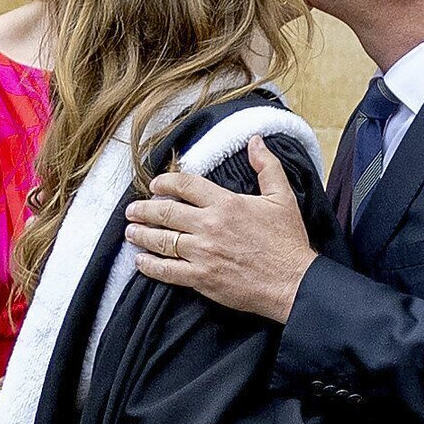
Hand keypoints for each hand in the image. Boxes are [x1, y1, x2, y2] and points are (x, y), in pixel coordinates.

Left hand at [125, 136, 316, 322]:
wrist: (293, 282)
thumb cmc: (288, 241)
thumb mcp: (283, 197)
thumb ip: (267, 166)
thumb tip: (255, 141)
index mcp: (226, 203)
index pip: (186, 185)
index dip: (166, 182)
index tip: (155, 185)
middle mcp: (209, 226)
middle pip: (166, 212)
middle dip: (144, 209)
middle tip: (132, 209)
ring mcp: (203, 253)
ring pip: (161, 240)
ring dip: (141, 234)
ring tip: (130, 231)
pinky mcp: (202, 278)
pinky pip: (167, 271)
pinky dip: (150, 265)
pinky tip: (140, 261)